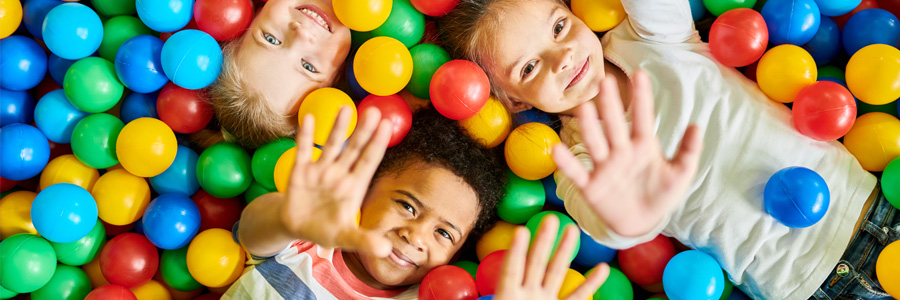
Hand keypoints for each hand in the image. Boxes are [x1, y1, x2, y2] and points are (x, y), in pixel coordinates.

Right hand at [280, 107, 392, 256]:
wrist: (297, 227)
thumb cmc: (327, 230)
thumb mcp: (346, 238)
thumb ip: (364, 241)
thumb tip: (384, 250)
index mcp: (354, 187)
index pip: (368, 162)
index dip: (377, 144)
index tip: (388, 125)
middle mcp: (339, 174)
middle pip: (354, 149)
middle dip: (364, 131)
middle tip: (375, 110)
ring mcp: (320, 171)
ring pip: (331, 145)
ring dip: (338, 128)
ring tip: (346, 109)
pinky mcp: (300, 172)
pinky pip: (303, 151)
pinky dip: (306, 136)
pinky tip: (309, 118)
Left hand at [494, 215, 608, 299]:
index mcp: (507, 297)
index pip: (512, 270)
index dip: (516, 252)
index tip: (521, 231)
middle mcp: (526, 295)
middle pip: (535, 263)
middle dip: (543, 241)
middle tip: (551, 218)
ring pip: (555, 273)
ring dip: (564, 252)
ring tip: (573, 230)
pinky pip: (576, 297)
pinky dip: (590, 284)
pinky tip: (602, 269)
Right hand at [552, 70, 702, 237]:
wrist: (643, 223)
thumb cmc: (661, 193)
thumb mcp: (680, 174)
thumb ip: (689, 151)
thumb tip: (697, 125)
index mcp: (643, 145)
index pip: (642, 117)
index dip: (641, 97)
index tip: (640, 74)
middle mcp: (621, 151)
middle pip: (614, 124)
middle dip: (610, 104)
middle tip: (606, 81)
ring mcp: (604, 167)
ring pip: (595, 143)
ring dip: (589, 127)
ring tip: (585, 108)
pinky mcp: (591, 186)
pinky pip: (577, 173)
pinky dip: (567, 163)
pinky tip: (557, 150)